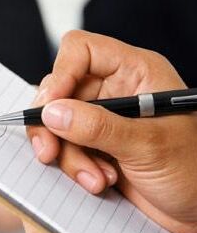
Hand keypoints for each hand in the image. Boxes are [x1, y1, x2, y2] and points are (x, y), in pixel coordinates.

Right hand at [27, 30, 196, 232]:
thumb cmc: (195, 172)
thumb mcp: (148, 146)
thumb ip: (98, 127)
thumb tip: (52, 112)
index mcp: (136, 73)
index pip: (82, 51)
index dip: (61, 74)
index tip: (49, 108)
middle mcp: (116, 90)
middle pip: (60, 91)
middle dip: (54, 127)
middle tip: (51, 152)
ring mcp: (103, 119)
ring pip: (56, 123)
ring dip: (68, 155)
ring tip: (95, 178)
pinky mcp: (94, 146)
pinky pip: (64, 147)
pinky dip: (73, 167)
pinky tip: (98, 181)